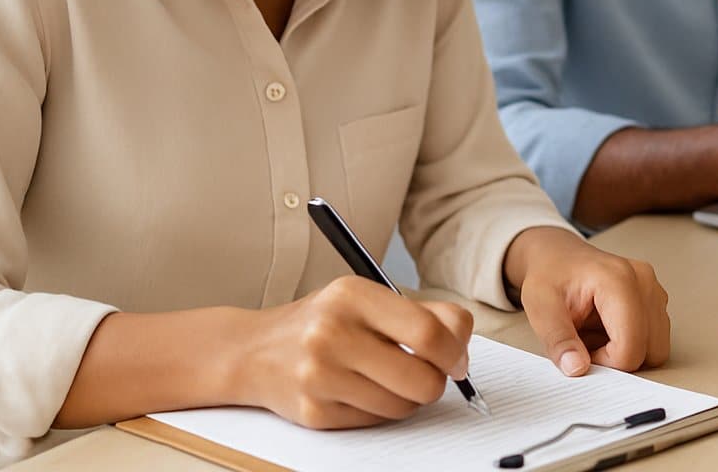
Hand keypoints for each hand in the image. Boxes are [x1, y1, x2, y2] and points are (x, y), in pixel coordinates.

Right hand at [237, 276, 473, 428]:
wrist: (254, 351)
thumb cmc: (325, 321)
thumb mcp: (368, 299)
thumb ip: (424, 314)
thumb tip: (463, 349)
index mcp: (352, 295)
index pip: (429, 331)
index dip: (455, 351)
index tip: (457, 359)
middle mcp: (332, 333)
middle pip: (422, 379)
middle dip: (436, 381)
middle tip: (429, 373)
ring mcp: (319, 376)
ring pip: (403, 407)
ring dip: (407, 398)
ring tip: (388, 379)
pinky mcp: (313, 413)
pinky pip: (376, 422)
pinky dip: (380, 411)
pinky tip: (362, 391)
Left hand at [505, 227, 669, 376]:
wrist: (557, 256)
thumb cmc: (549, 276)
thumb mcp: (539, 308)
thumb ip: (558, 340)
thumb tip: (576, 368)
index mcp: (617, 280)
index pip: (630, 347)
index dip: (605, 364)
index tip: (581, 354)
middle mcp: (643, 281)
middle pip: (651, 351)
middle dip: (619, 359)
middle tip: (587, 346)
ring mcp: (653, 288)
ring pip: (656, 347)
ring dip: (627, 352)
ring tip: (597, 335)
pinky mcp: (656, 298)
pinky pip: (654, 337)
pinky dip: (633, 343)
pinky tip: (608, 330)